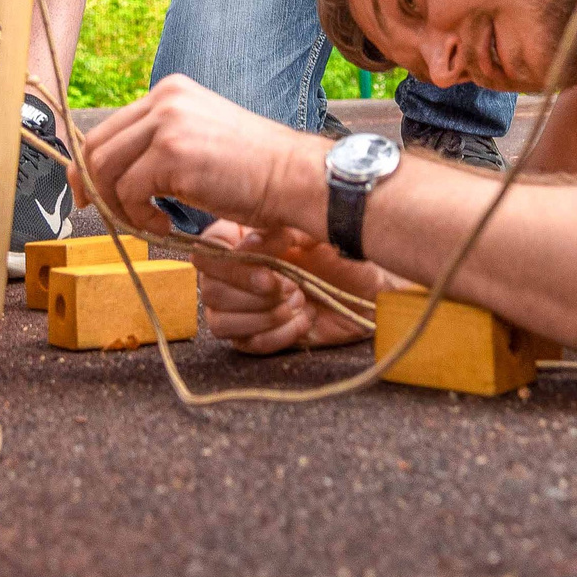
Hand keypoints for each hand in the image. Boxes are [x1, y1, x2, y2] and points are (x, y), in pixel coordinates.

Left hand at [74, 74, 327, 239]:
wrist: (294, 178)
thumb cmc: (254, 171)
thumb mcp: (199, 142)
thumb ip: (160, 146)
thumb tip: (114, 175)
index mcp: (171, 91)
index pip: (111, 126)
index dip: (93, 166)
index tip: (94, 196)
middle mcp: (166, 98)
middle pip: (98, 145)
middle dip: (93, 186)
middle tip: (109, 216)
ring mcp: (167, 123)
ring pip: (105, 169)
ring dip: (118, 206)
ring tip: (148, 224)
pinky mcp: (171, 153)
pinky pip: (128, 192)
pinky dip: (139, 218)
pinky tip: (166, 227)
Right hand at [194, 219, 382, 353]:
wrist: (369, 292)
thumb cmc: (342, 254)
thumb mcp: (313, 233)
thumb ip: (277, 232)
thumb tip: (246, 243)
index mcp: (241, 240)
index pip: (207, 252)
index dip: (231, 267)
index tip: (268, 273)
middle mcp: (235, 273)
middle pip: (210, 291)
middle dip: (253, 295)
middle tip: (292, 288)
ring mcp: (243, 307)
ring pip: (220, 322)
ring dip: (264, 316)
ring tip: (299, 303)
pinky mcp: (257, 335)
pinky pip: (246, 344)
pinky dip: (278, 335)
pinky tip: (304, 321)